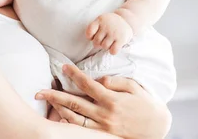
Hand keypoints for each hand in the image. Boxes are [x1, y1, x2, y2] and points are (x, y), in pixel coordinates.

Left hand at [35, 65, 171, 138]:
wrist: (158, 128)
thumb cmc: (146, 104)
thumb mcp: (134, 88)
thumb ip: (116, 82)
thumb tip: (99, 79)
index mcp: (112, 100)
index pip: (87, 85)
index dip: (74, 74)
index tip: (63, 66)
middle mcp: (104, 114)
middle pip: (74, 103)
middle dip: (54, 96)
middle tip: (38, 92)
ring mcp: (102, 127)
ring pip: (74, 118)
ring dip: (58, 110)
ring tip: (46, 102)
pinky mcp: (103, 135)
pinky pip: (82, 130)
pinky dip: (69, 123)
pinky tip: (59, 116)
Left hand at [86, 12, 133, 54]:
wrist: (127, 20)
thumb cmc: (110, 23)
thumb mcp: (101, 20)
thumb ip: (95, 27)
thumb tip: (91, 39)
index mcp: (100, 20)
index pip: (89, 31)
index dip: (90, 37)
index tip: (93, 36)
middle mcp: (106, 26)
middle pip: (96, 41)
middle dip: (98, 43)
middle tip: (103, 40)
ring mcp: (114, 33)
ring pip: (104, 46)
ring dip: (106, 47)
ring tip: (109, 42)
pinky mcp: (121, 39)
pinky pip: (113, 51)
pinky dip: (112, 51)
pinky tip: (114, 46)